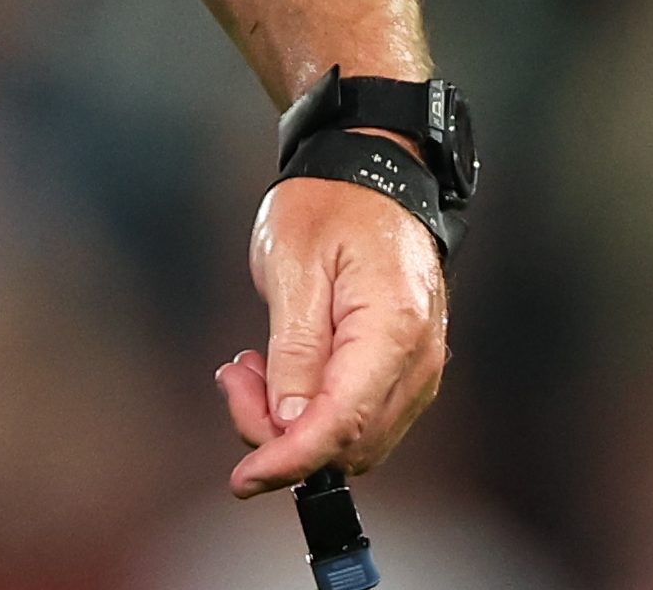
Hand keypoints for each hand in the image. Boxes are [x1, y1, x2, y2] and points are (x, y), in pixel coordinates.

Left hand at [216, 160, 447, 494]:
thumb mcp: (294, 266)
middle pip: (348, 441)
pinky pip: (358, 415)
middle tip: (235, 380)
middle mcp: (417, 358)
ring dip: (292, 421)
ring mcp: (417, 367)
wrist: (369, 174)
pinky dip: (313, 409)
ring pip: (353, 437)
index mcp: (392, 328)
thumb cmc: (331, 205)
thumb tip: (288, 423)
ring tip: (249, 368)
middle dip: (280, 433)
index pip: (341, 423)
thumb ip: (294, 352)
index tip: (243, 478)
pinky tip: (278, 371)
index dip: (288, 459)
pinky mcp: (403, 369)